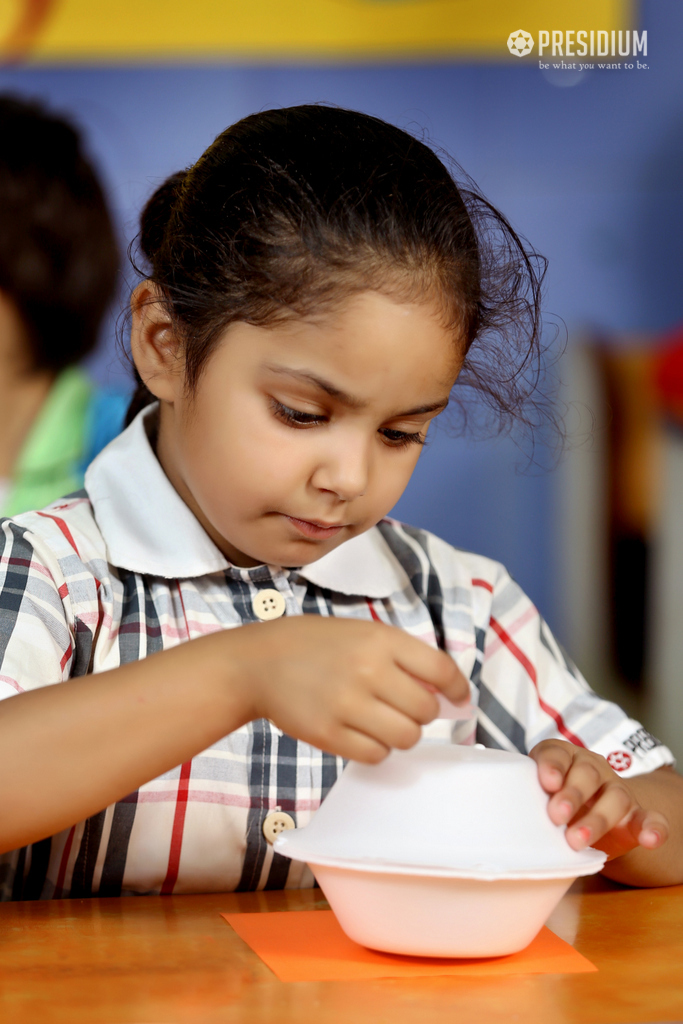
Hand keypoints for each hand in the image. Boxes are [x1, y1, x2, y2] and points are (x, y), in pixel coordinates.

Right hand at [226, 616, 468, 762]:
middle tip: (404, 707)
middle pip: (426, 710)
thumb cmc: (316, 646)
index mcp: (380, 639)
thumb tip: (445, 694)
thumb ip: (402, 657)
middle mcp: (368, 670)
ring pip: (407, 737)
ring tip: (383, 721)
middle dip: (423, 713)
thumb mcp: (362, 633)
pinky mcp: (329, 734)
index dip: (458, 690)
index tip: (459, 700)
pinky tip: (363, 733)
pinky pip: (377, 755)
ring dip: (403, 734)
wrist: (258, 663)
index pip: (441, 670)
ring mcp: (348, 704)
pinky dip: (377, 749)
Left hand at [529, 739, 669, 860]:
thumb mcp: (537, 797)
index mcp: (565, 758)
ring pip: (614, 796)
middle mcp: (592, 770)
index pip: (557, 753)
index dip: (552, 765)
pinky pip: (650, 818)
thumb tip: (504, 817)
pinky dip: (653, 828)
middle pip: (586, 774)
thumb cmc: (552, 805)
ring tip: (577, 840)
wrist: (588, 819)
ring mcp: (615, 791)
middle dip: (571, 794)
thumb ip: (527, 798)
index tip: (547, 781)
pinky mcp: (635, 815)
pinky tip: (650, 839)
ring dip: (597, 819)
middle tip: (556, 816)